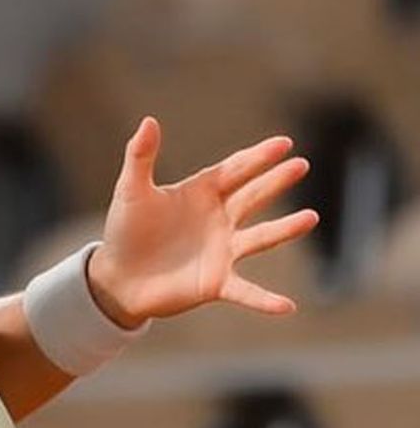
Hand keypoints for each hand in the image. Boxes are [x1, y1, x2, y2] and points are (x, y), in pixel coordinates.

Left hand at [86, 117, 320, 327]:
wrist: (117, 276)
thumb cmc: (125, 230)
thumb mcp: (131, 190)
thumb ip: (140, 156)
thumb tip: (149, 121)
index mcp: (201, 193)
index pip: (234, 170)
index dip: (257, 157)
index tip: (284, 143)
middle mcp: (218, 219)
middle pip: (253, 197)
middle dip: (276, 181)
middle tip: (301, 165)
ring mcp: (221, 251)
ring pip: (259, 238)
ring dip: (284, 230)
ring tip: (310, 218)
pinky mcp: (216, 283)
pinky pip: (246, 291)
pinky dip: (264, 300)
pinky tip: (286, 306)